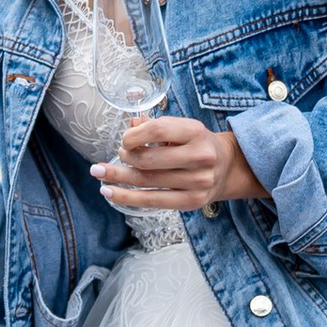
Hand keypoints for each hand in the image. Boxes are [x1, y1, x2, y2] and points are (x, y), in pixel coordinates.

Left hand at [94, 117, 269, 215]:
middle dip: (125, 157)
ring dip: (118, 177)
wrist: (228, 167)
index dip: (134, 135)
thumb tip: (131, 125)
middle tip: (117, 155)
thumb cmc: (197, 144)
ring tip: (99, 173)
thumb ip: (156, 127)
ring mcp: (197, 182)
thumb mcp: (182, 129)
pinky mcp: (192, 201)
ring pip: (147, 181)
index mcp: (196, 132)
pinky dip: (127, 197)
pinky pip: (153, 201)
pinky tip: (109, 191)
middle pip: (149, 159)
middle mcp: (200, 157)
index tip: (124, 139)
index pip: (157, 131)